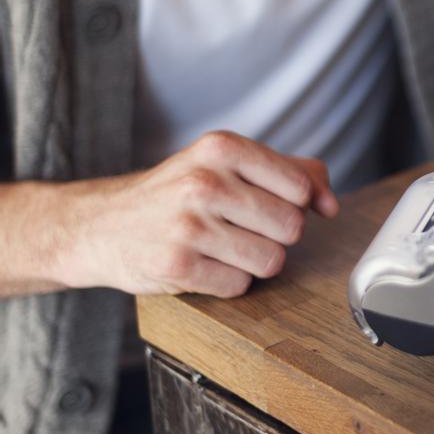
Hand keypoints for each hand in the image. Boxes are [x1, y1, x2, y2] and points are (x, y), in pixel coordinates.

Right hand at [56, 131, 338, 297]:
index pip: (300, 187)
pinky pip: (240, 286)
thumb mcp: (229, 164)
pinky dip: (229, 282)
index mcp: (222, 147)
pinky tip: (204, 264)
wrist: (102, 225)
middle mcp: (204, 182)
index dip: (295, 204)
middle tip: (241, 228)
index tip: (272, 204)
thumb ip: (293, 173)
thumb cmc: (180, 193)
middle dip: (275, 235)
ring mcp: (188, 225)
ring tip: (224, 247)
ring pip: (271, 260)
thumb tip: (331, 204)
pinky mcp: (176, 265)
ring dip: (255, 262)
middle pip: (291, 227)